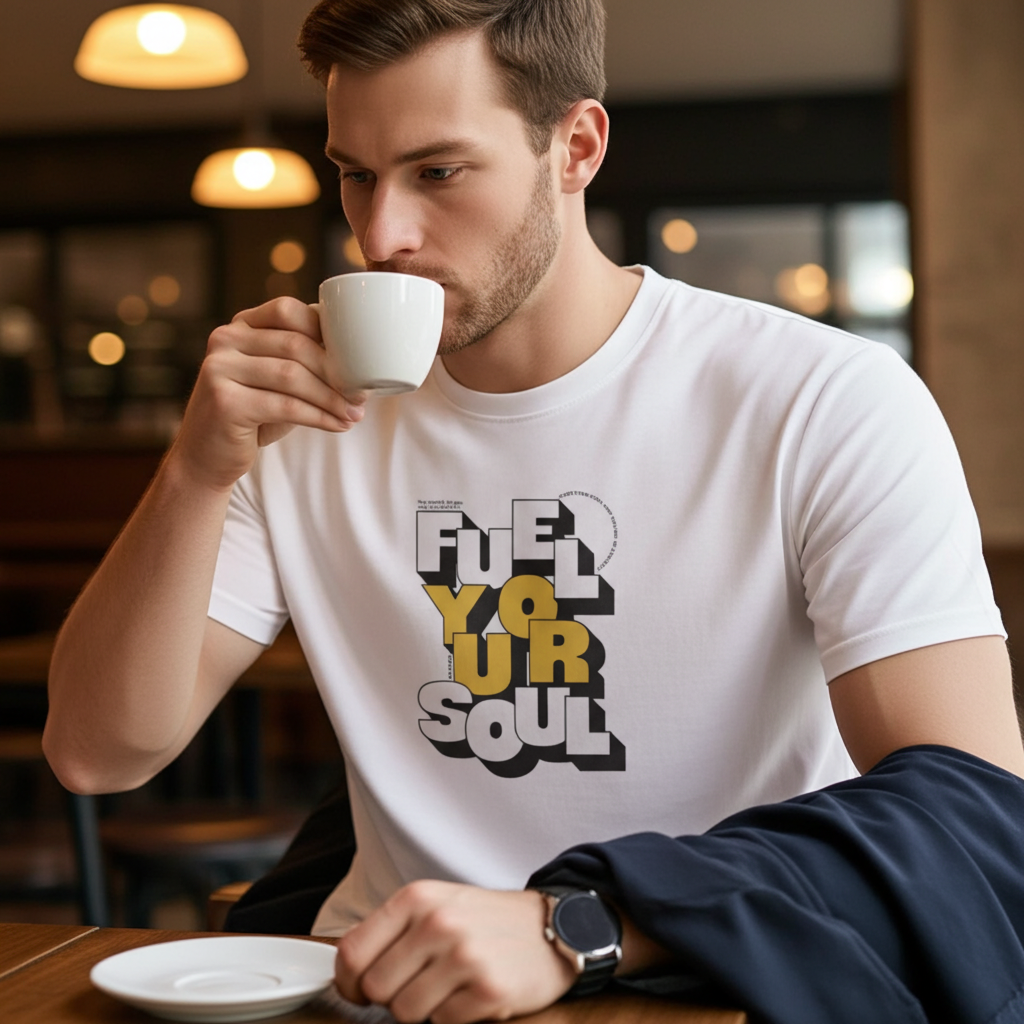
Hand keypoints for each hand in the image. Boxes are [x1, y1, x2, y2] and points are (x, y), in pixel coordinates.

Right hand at [172, 297, 365, 490]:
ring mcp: (220, 369)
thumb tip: (359, 354)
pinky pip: (286, 406)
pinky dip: (319, 417)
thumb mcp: (277, 381)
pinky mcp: (224, 402)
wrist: (207, 457)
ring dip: (331, 398)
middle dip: (336, 372)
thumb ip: (303, 359)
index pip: (289, 311)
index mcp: (240, 326)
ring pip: (292, 376)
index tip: (356, 360)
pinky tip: (338, 426)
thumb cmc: (253, 416)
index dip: (327, 333)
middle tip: (362, 395)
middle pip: (295, 345)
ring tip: (355, 414)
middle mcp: (225, 340)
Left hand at [335, 881, 575, 1023]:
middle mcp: (437, 922)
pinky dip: (454, 1017)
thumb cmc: (487, 920)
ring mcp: (463, 956)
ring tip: (449, 987)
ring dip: (424, 1009)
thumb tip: (348, 971)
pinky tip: (472, 994)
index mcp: (416, 898)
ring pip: (405, 1012)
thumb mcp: (437, 904)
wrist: (555, 925)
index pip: (351, 951)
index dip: (348, 981)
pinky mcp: (487, 990)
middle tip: (419, 985)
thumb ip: (393, 931)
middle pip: (376, 989)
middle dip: (392, 997)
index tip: (359, 990)